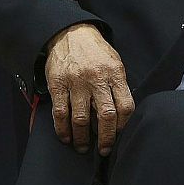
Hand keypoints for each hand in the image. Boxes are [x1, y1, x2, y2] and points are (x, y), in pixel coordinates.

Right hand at [44, 24, 134, 154]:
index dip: (124, 125)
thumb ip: (119, 86)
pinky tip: (66, 137)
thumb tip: (123, 113)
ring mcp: (76, 83)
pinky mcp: (57, 84)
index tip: (122, 136)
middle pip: (105, 115)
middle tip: (105, 150)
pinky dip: (62, 129)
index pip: (125, 106)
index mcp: (115, 75)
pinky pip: (60, 112)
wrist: (72, 34)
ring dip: (82, 137)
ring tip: (83, 147)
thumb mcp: (115, 64)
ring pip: (80, 118)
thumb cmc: (97, 52)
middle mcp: (97, 79)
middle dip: (106, 137)